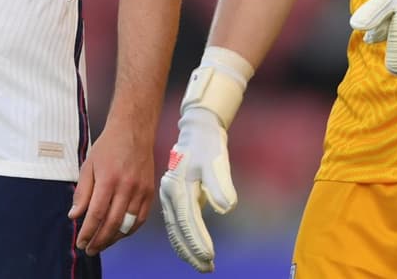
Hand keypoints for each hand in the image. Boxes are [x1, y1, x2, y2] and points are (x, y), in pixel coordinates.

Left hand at [68, 118, 153, 255]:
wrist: (133, 131)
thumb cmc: (108, 147)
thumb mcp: (88, 165)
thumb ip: (82, 192)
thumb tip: (75, 216)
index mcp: (108, 180)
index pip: (96, 214)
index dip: (88, 232)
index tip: (80, 241)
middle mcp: (126, 187)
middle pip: (112, 223)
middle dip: (99, 240)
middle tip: (90, 249)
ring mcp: (140, 191)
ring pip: (128, 224)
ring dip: (114, 238)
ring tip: (102, 244)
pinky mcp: (150, 192)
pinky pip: (141, 219)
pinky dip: (130, 231)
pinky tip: (119, 234)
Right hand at [158, 107, 234, 272]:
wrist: (196, 132)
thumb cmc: (208, 146)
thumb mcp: (216, 162)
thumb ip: (220, 184)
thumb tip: (226, 208)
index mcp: (178, 186)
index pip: (188, 220)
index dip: (198, 240)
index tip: (209, 257)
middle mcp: (170, 194)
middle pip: (178, 229)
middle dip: (192, 251)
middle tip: (206, 268)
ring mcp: (170, 197)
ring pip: (175, 229)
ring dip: (187, 249)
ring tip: (202, 265)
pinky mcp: (175, 198)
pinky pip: (176, 224)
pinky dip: (183, 239)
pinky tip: (191, 250)